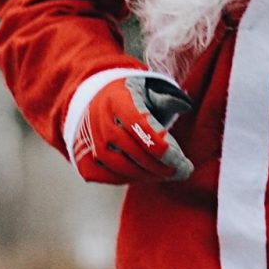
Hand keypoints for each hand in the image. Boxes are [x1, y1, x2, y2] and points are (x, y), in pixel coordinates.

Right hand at [73, 76, 194, 183]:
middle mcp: (99, 118)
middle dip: (159, 164)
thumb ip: (166, 98)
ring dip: (146, 175)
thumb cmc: (130, 98)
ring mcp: (88, 139)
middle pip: (130, 148)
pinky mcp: (83, 156)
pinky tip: (146, 176)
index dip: (159, 144)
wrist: (95, 100)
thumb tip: (185, 106)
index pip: (137, 123)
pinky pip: (105, 175)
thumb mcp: (146, 89)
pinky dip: (127, 179)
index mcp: (117, 98)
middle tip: (181, 170)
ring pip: (118, 165)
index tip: (179, 158)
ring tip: (166, 175)